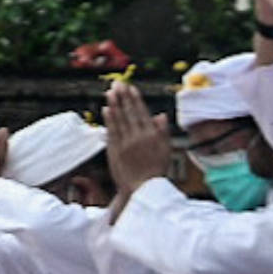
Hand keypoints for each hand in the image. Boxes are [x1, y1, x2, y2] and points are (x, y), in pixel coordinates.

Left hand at [101, 81, 171, 214]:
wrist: (143, 190)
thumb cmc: (156, 172)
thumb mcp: (166, 151)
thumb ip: (163, 132)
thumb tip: (160, 115)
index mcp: (152, 136)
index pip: (142, 112)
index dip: (135, 99)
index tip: (130, 87)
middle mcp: (138, 137)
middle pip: (129, 112)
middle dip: (123, 97)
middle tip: (118, 83)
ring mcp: (125, 143)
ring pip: (119, 119)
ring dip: (114, 104)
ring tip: (110, 92)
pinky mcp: (115, 150)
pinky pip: (111, 131)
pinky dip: (109, 119)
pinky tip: (106, 109)